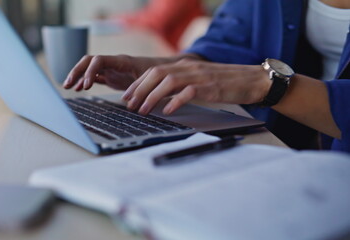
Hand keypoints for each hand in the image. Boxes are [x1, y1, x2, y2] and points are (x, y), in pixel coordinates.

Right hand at [63, 54, 156, 90]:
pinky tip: (77, 88)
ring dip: (77, 75)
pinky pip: (94, 76)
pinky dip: (84, 81)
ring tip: (67, 86)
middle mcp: (113, 63)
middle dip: (76, 71)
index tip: (86, 86)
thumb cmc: (157, 74)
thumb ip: (139, 89)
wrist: (163, 70)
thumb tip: (129, 103)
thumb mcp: (149, 81)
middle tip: (67, 84)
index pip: (99, 60)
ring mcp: (111, 69)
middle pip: (88, 62)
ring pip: (88, 68)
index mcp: (121, 61)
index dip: (90, 72)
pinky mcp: (111, 76)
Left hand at [122, 59, 271, 114]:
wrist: (253, 80)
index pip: (154, 71)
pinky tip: (167, 111)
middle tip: (129, 104)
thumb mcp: (198, 80)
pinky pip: (188, 92)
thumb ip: (180, 85)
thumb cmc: (225, 83)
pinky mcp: (210, 87)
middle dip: (139, 89)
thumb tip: (160, 98)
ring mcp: (199, 76)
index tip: (127, 95)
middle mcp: (189, 67)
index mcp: (185, 65)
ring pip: (168, 81)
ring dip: (152, 96)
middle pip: (156, 74)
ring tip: (143, 110)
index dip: (138, 83)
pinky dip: (175, 101)